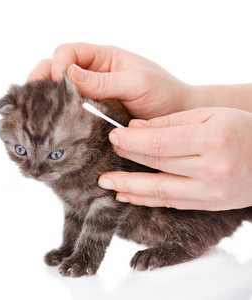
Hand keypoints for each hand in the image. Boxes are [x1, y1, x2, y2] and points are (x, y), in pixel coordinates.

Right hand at [27, 43, 188, 118]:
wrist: (176, 117)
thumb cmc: (163, 94)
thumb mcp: (137, 82)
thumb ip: (105, 80)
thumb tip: (69, 75)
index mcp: (103, 59)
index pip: (69, 52)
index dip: (59, 64)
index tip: (60, 83)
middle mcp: (92, 75)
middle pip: (56, 69)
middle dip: (41, 80)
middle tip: (33, 97)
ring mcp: (91, 96)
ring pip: (58, 92)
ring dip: (45, 100)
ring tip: (36, 113)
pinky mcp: (92, 115)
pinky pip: (70, 112)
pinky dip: (58, 117)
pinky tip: (52, 125)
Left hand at [98, 107, 251, 210]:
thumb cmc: (241, 129)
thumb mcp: (209, 115)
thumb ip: (170, 122)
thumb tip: (135, 127)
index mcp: (213, 139)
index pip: (160, 142)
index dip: (132, 140)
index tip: (113, 136)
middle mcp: (212, 169)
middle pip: (157, 164)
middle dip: (127, 158)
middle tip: (106, 155)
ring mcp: (211, 192)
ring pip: (160, 190)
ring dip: (129, 187)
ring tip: (106, 182)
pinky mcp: (208, 205)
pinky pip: (171, 203)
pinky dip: (146, 200)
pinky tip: (127, 195)